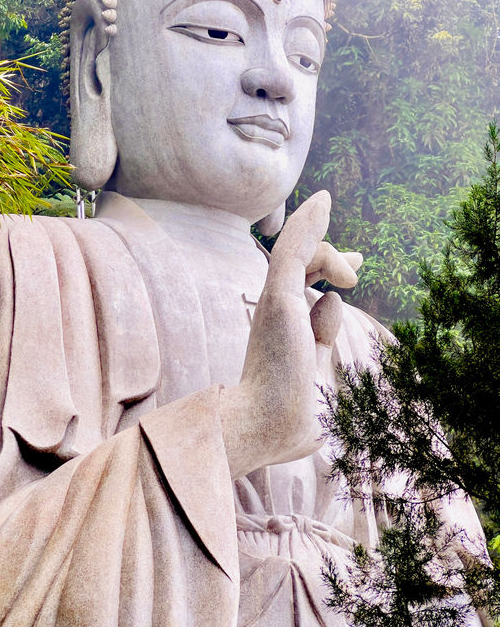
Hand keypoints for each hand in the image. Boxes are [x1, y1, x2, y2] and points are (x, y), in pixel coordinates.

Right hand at [221, 191, 353, 478]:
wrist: (269, 426)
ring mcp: (275, 300)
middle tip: (356, 263)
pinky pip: (294, 249)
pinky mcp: (279, 296)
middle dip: (331, 256)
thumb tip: (333, 301)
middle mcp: (275, 309)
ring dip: (330, 251)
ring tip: (354, 268)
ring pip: (302, 251)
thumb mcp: (316, 369)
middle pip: (304, 264)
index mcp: (284, 327)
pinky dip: (307, 223)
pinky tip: (323, 201)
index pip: (306, 285)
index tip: (353, 266)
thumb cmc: (295, 413)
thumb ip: (323, 337)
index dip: (328, 268)